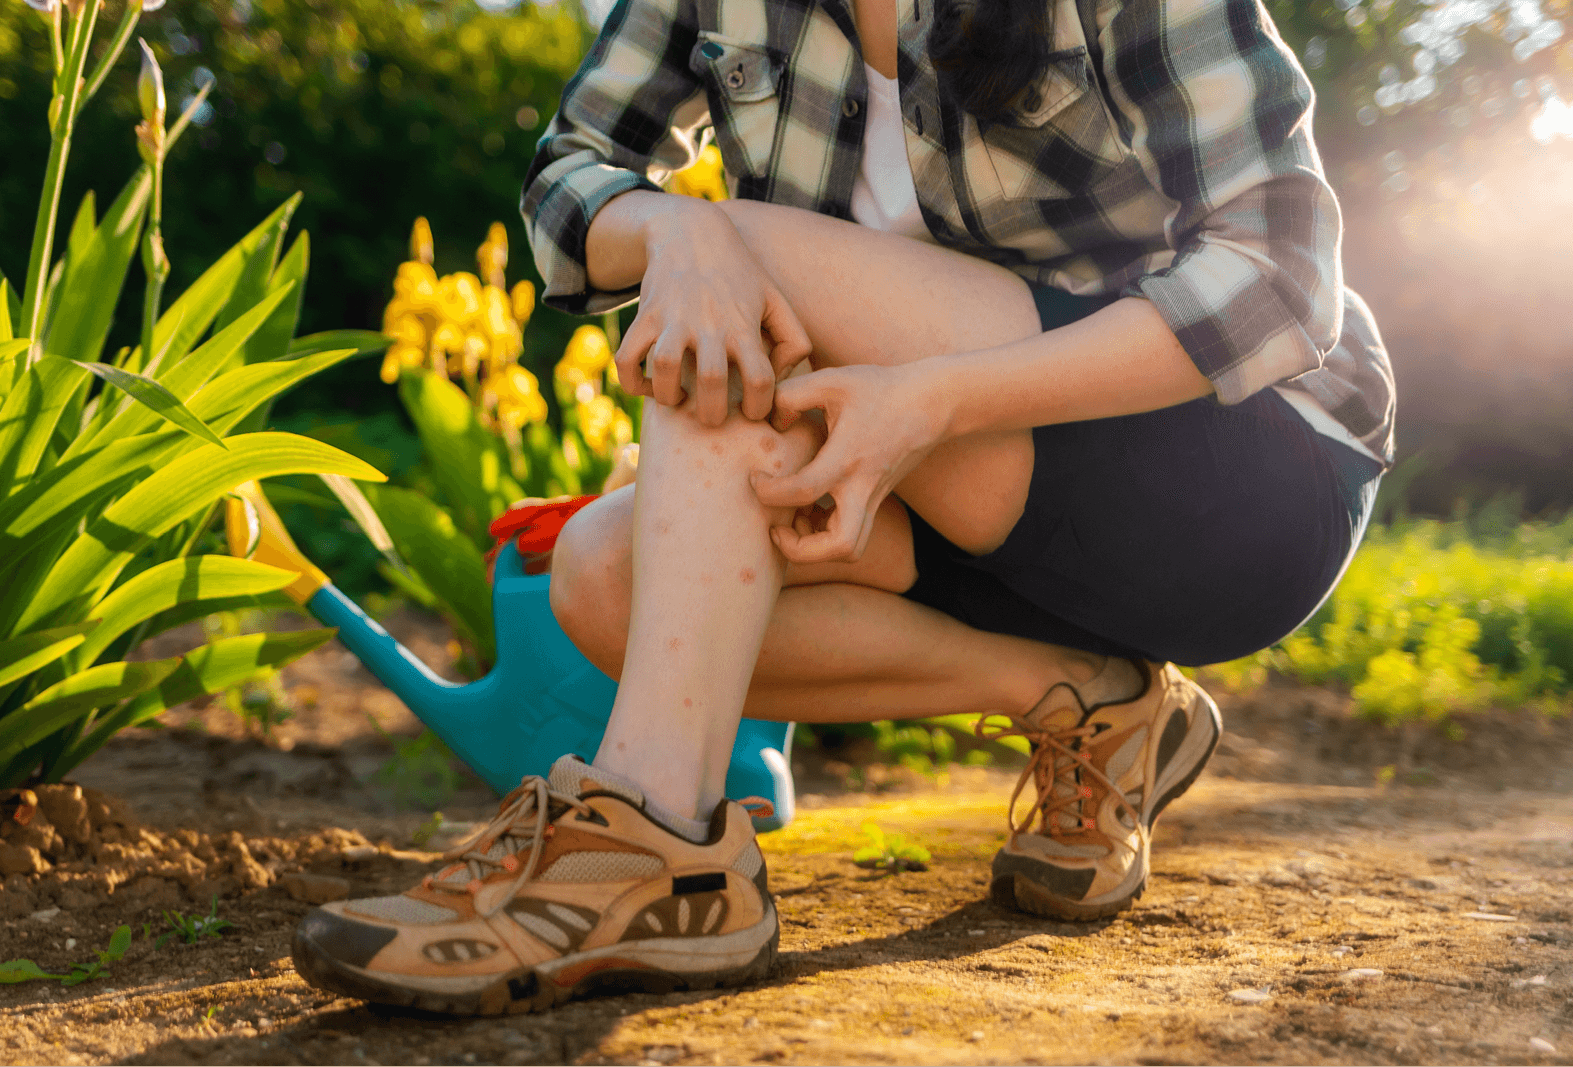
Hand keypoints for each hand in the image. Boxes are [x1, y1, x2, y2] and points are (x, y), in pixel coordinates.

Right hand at [614, 199, 811, 426]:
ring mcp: (674, 319)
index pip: (760, 379)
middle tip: (713, 416)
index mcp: (744, 325)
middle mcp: (710, 323)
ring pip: (665, 368)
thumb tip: (781, 382)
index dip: (759, 407)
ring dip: (669, 396)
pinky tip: (647, 386)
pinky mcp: (646, 315)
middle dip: (712, 413)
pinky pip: (627, 356)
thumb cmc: (740, 275)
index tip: (752, 411)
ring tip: (679, 399)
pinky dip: (631, 381)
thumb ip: (794, 341)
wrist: (691, 233)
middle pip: (711, 380)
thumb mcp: (775, 300)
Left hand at [751, 363, 946, 562]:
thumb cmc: (880, 388)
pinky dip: (825, 536)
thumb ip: (791, 394)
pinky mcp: (876, 501)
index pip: (801, 491)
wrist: (933, 402)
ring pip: (850, 549)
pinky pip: (852, 537)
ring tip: (791, 520)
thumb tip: (770, 422)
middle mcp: (863, 488)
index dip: (768, 492)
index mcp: (847, 458)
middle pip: (840, 547)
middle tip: (776, 528)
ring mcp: (873, 499)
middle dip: (800, 549)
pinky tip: (808, 510)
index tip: (755, 478)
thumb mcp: (832, 380)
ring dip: (815, 548)